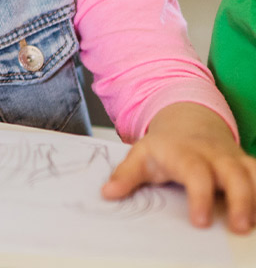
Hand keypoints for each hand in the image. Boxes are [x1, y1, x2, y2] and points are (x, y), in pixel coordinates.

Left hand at [103, 102, 255, 231]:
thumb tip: (108, 192)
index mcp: (186, 154)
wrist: (188, 122)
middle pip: (234, 174)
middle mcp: (214, 156)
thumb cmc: (166, 146)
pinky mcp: (247, 167)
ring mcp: (234, 161)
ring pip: (253, 174)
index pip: (196, 173)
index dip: (200, 196)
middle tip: (239, 227)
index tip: (200, 221)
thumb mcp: (141, 155)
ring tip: (254, 224)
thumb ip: (126, 175)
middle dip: (240, 200)